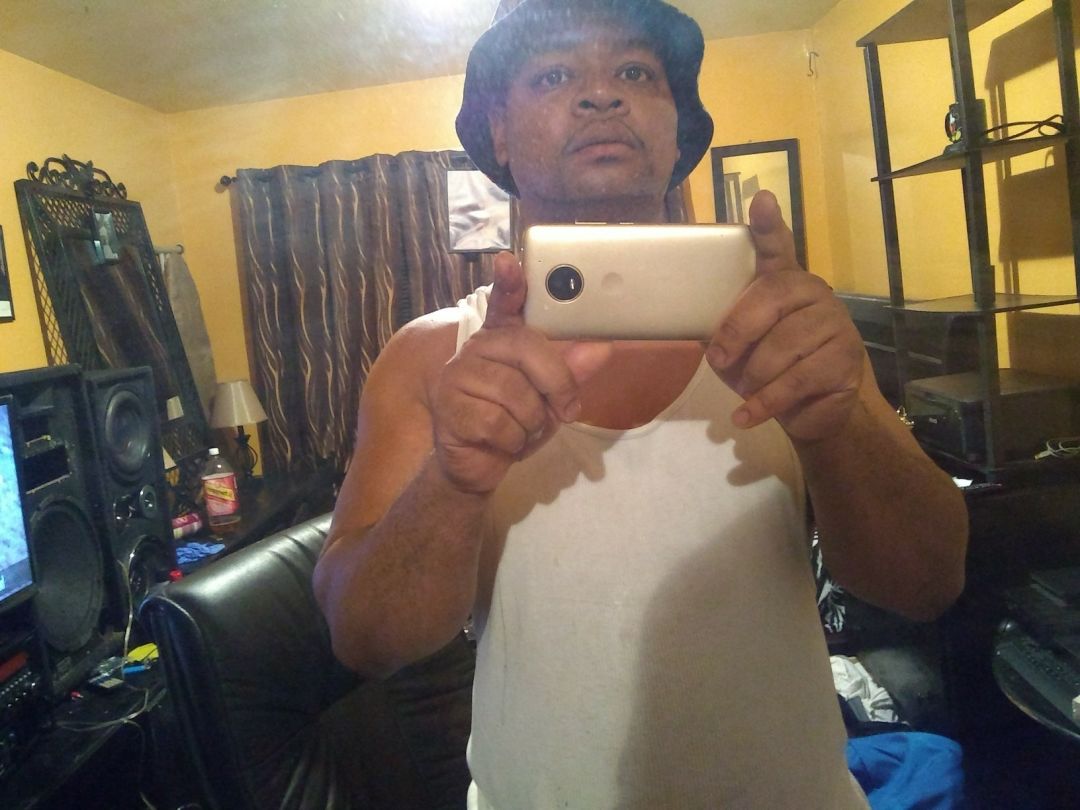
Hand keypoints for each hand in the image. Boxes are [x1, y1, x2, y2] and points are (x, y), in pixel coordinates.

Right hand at [431, 252, 610, 492]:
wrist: (478, 464)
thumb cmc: (515, 423)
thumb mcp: (551, 398)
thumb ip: (573, 372)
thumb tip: (601, 348)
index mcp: (501, 338)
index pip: (504, 302)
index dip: (509, 282)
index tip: (509, 261)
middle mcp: (477, 348)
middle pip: (527, 349)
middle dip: (556, 384)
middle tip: (564, 409)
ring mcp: (458, 374)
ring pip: (514, 393)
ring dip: (532, 423)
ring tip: (523, 430)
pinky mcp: (449, 406)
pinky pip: (498, 422)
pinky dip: (513, 441)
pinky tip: (503, 442)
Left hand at [705, 191, 864, 442]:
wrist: (813, 412)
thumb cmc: (768, 369)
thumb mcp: (738, 348)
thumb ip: (722, 326)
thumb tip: (691, 318)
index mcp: (784, 283)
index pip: (776, 247)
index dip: (768, 225)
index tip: (762, 200)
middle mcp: (814, 293)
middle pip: (770, 300)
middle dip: (736, 333)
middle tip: (719, 360)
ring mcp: (835, 324)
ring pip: (781, 347)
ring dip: (753, 376)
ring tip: (747, 391)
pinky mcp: (846, 360)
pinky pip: (795, 381)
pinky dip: (764, 403)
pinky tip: (747, 415)